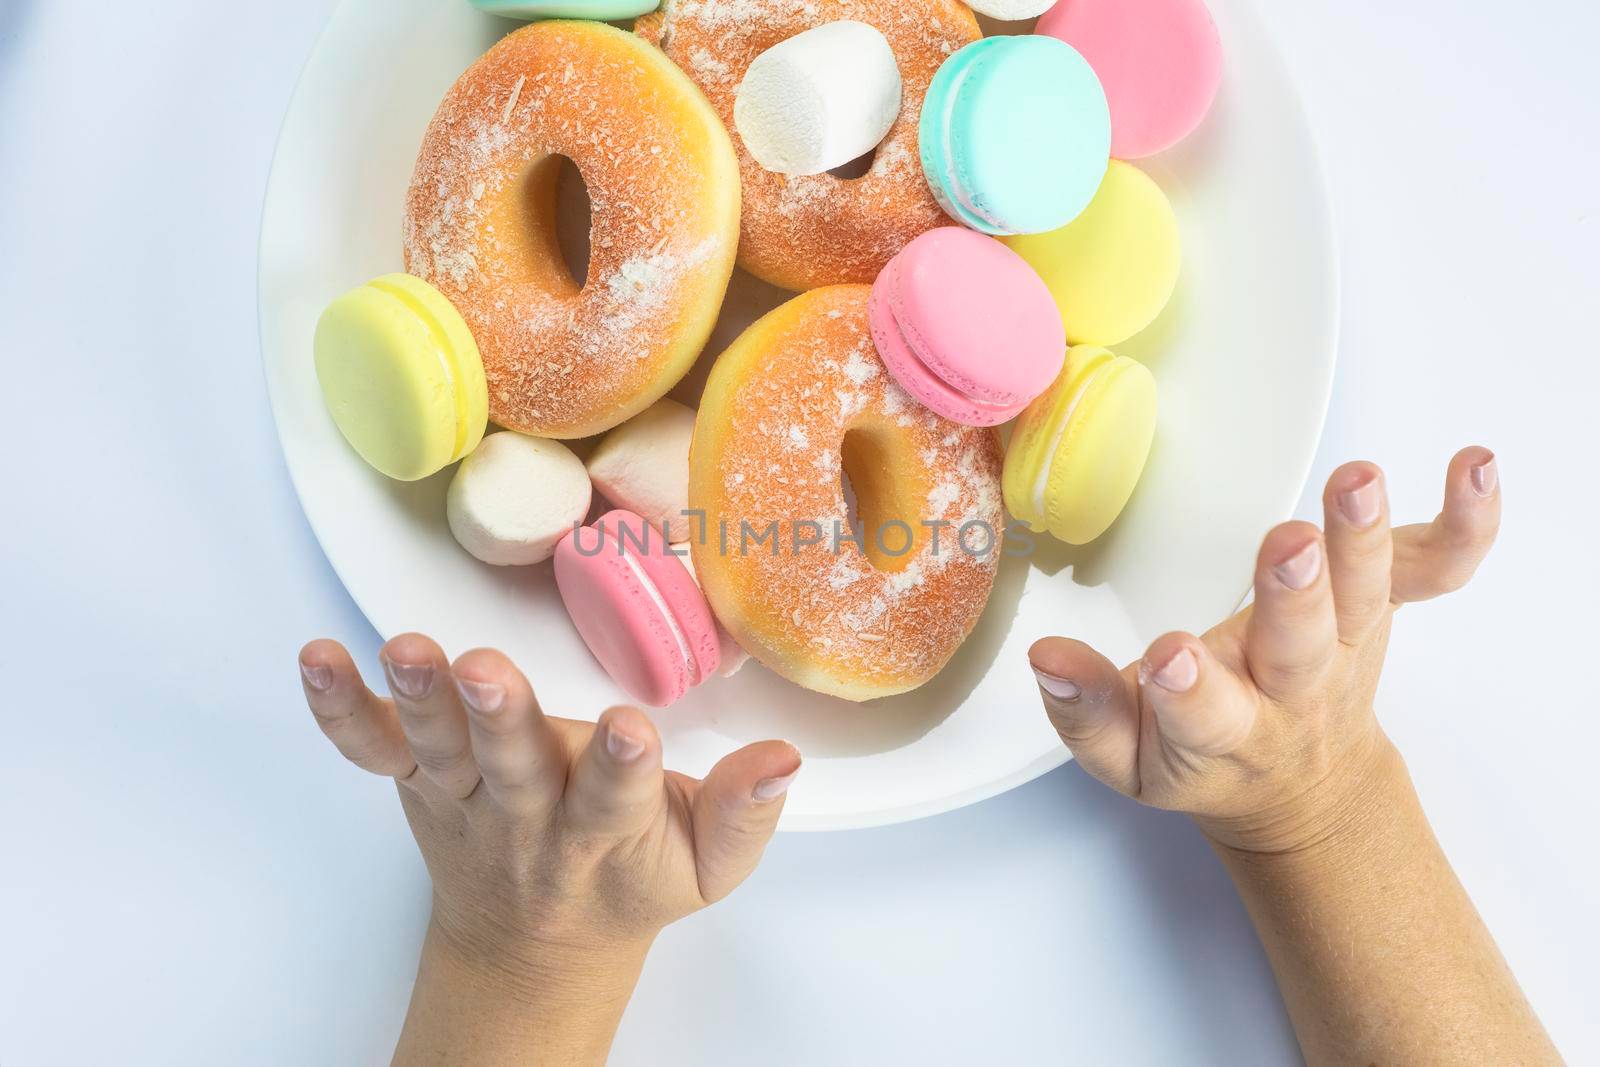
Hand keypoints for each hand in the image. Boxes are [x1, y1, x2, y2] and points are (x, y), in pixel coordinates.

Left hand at [296, 635, 800, 1063]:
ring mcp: (465, 794)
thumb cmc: (628, 882)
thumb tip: (783, 758)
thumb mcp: (705, 865)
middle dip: (501, 716)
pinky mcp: (417, 778)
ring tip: (401, 649)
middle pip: (513, 764)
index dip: (622, 767)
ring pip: (439, 747)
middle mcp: (527, 813)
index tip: (629, 729)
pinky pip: (372, 746)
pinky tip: (319, 659)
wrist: (534, 942)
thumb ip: (743, 813)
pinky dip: (340, 707)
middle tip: (488, 672)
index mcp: (603, 833)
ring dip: (419, 696)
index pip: (616, 799)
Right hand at [1029, 446, 1499, 852]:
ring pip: (1366, 594)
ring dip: (1364, 537)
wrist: (1304, 789)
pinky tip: (1472, 466)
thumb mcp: (1128, 759)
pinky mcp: (1385, 608)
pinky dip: (1466, 521)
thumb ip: (1086, 713)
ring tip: (1359, 481)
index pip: (1201, 716)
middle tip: (1289, 547)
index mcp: (1223, 732)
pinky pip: (1440, 566)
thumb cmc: (1206, 760)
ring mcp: (1347, 644)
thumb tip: (1045, 659)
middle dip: (1295, 594)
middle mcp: (1295, 689)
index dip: (1187, 689)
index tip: (1170, 660)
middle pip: (1300, 643)